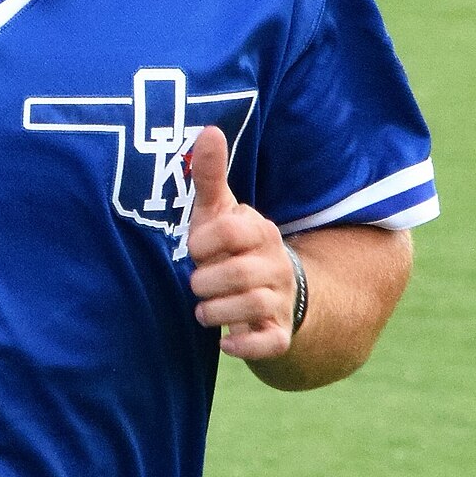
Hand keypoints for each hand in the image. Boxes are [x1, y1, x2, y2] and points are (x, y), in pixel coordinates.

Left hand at [187, 126, 296, 361]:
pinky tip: (225, 342)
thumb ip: (209, 176)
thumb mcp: (220, 212)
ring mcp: (281, 300)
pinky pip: (268, 345)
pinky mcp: (280, 335)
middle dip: (206, 282)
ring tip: (205, 309)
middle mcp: (276, 265)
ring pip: (249, 308)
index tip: (195, 249)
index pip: (231, 231)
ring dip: (216, 313)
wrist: (275, 294)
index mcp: (259, 232)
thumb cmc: (232, 248)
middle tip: (197, 282)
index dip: (204, 242)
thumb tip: (208, 130)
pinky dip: (243, 346)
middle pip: (238, 274)